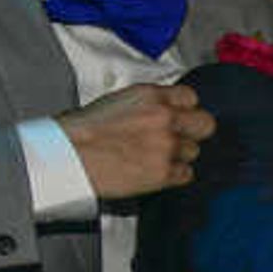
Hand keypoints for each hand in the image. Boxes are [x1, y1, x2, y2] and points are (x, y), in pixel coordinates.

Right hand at [60, 81, 213, 200]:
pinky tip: (153, 172)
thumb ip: (147, 105)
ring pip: (194, 152)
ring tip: (153, 158)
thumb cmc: (81, 130)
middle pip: (205, 124)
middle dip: (193, 132)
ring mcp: (167, 146)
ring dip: (179, 156)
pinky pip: (186, 175)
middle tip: (177, 139)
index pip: (191, 97)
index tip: (177, 117)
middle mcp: (164, 118)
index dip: (184, 109)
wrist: (67, 155)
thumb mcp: (117, 102)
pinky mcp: (164, 172)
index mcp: (150, 96)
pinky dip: (174, 176)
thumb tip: (164, 112)